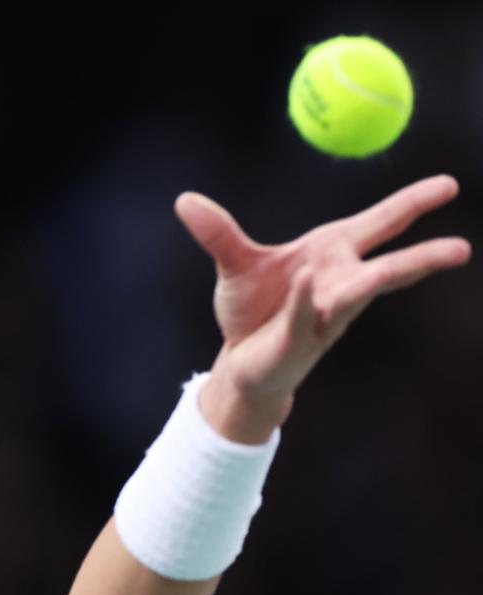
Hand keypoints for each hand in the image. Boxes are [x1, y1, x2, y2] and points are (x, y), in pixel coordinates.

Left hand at [174, 175, 471, 440]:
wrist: (238, 363)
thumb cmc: (251, 312)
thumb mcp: (235, 265)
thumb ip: (218, 233)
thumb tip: (185, 200)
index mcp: (330, 256)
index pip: (378, 225)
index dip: (411, 205)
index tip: (447, 185)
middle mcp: (336, 285)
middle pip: (386, 265)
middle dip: (422, 255)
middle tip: (462, 247)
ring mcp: (322, 314)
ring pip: (362, 292)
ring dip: (388, 275)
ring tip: (431, 265)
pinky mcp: (297, 338)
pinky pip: (305, 314)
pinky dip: (304, 297)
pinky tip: (306, 280)